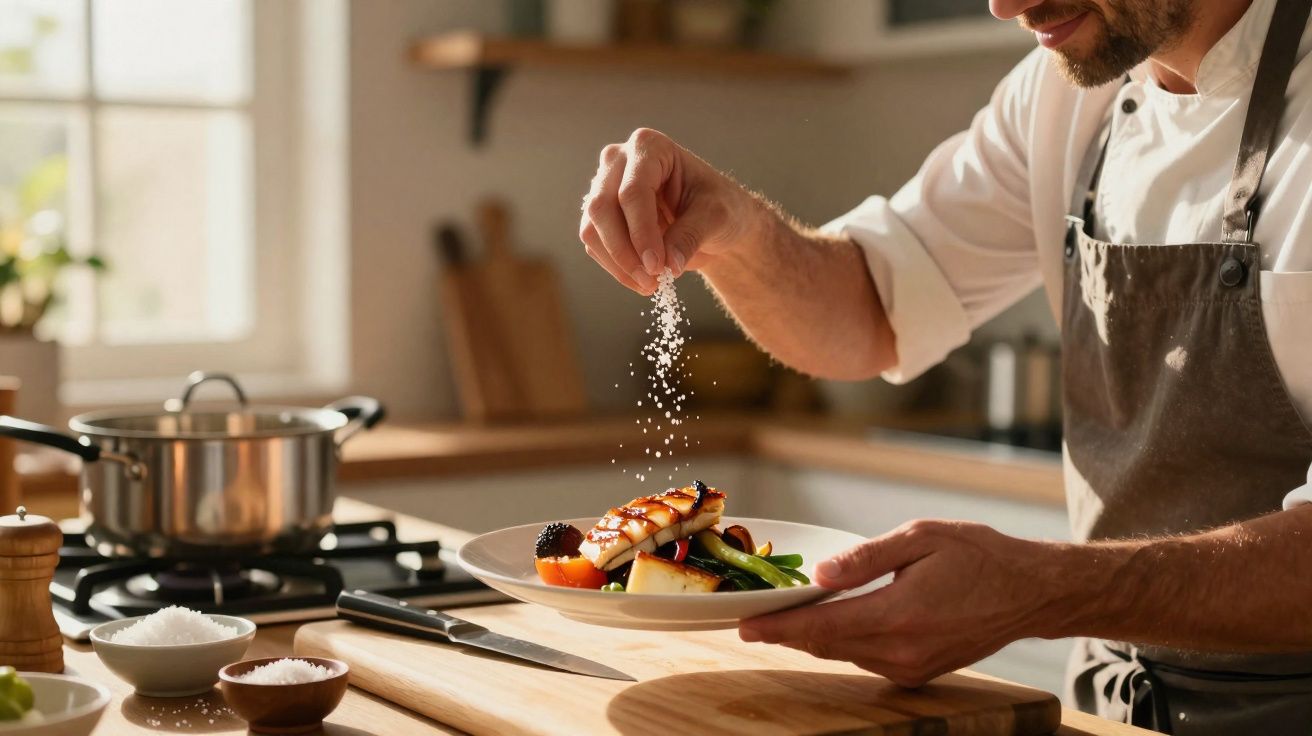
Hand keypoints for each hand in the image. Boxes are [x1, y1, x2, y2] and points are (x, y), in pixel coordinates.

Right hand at [579, 128, 760, 294]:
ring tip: (651, 285)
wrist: (714, 221)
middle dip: (625, 251)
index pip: (633, 191)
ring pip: (592, 229)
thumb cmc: (719, 207)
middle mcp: (619, 160)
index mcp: (650, 147)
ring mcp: (604, 186)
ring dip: (618, 263)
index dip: (641, 232)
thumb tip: (667, 265)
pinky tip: (642, 280)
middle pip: (602, 207)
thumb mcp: (716, 218)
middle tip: (651, 281)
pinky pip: (595, 244)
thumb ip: (690, 236)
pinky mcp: (600, 215)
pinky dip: (616, 267)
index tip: (657, 266)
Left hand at [738, 520, 1078, 686]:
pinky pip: (868, 659)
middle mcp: (902, 650)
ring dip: (814, 638)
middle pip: (826, 644)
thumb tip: (821, 573)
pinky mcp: (920, 673)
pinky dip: (844, 643)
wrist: (1030, 591)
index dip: (778, 627)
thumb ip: (866, 559)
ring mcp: (911, 667)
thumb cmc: (978, 555)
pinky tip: (831, 625)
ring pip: (845, 654)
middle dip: (786, 633)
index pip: (821, 626)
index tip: (744, 626)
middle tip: (751, 621)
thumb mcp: (919, 538)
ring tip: (784, 619)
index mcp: (898, 614)